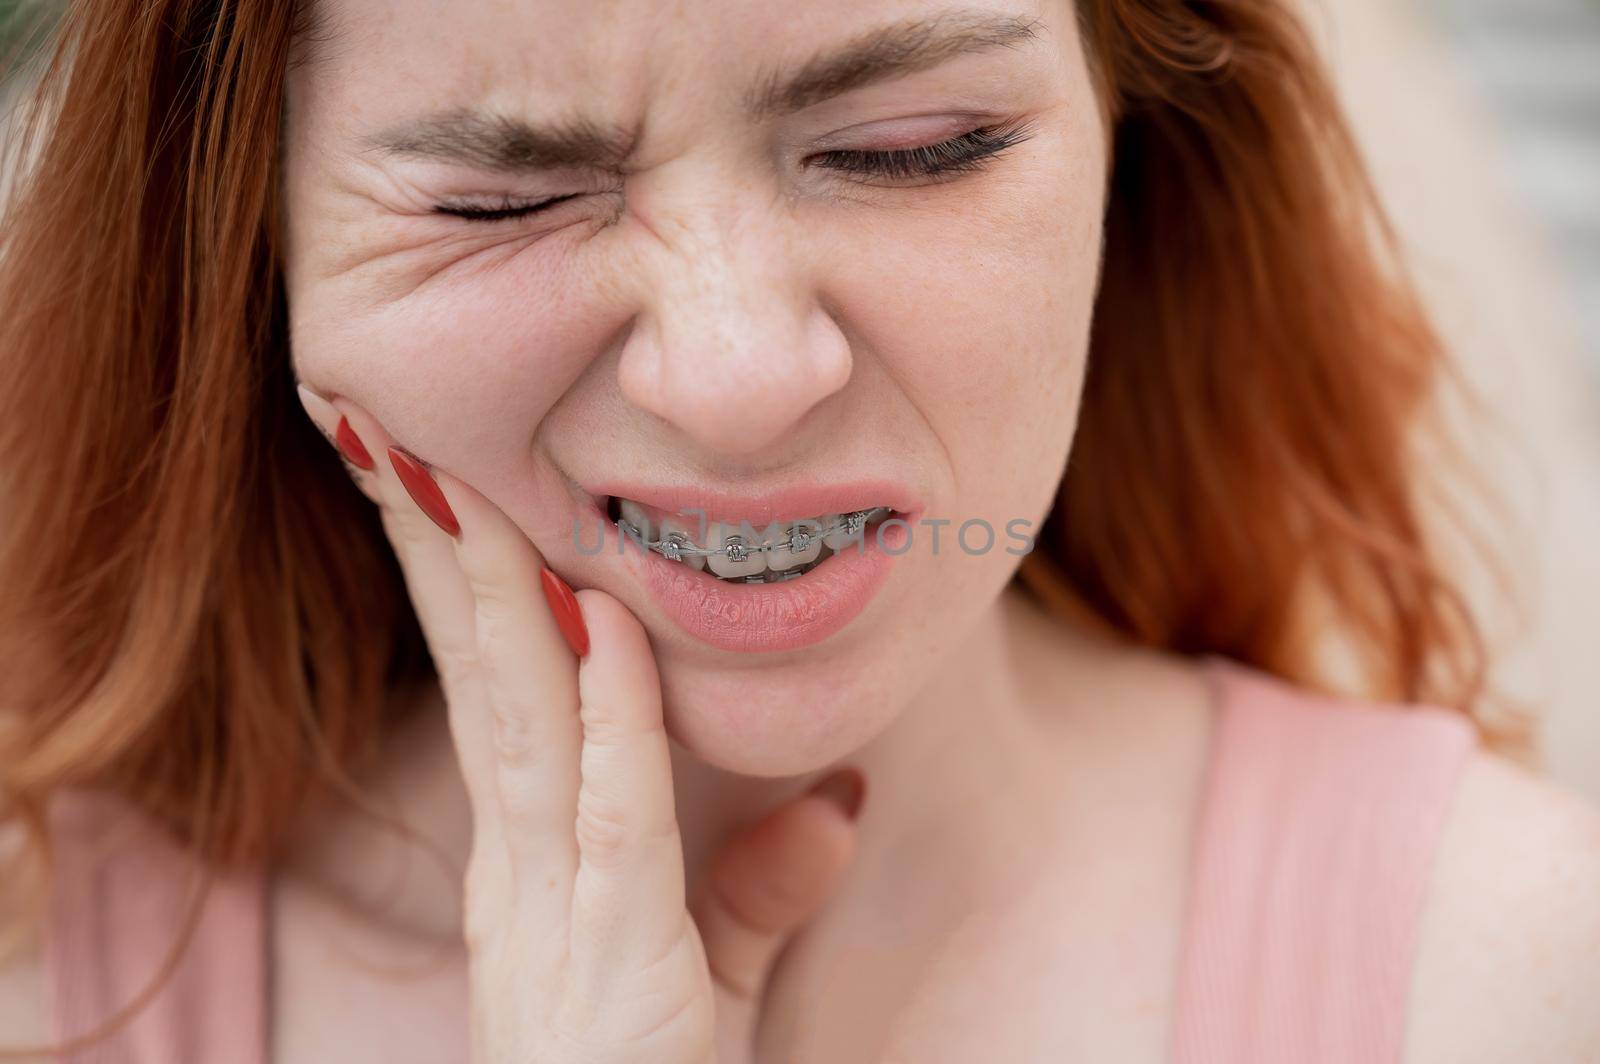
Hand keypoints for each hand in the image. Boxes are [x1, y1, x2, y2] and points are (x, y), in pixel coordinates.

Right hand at [295, 385, 864, 1063]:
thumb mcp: (709, 983)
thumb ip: (756, 891)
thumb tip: (837, 799)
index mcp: (527, 876)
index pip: (494, 703)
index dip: (460, 592)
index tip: (434, 483)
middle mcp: (519, 881)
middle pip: (486, 687)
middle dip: (445, 557)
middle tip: (397, 430)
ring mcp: (557, 920)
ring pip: (527, 726)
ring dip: (500, 598)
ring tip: (458, 478)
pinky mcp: (618, 966)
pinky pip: (615, 819)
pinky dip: (612, 719)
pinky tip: (606, 626)